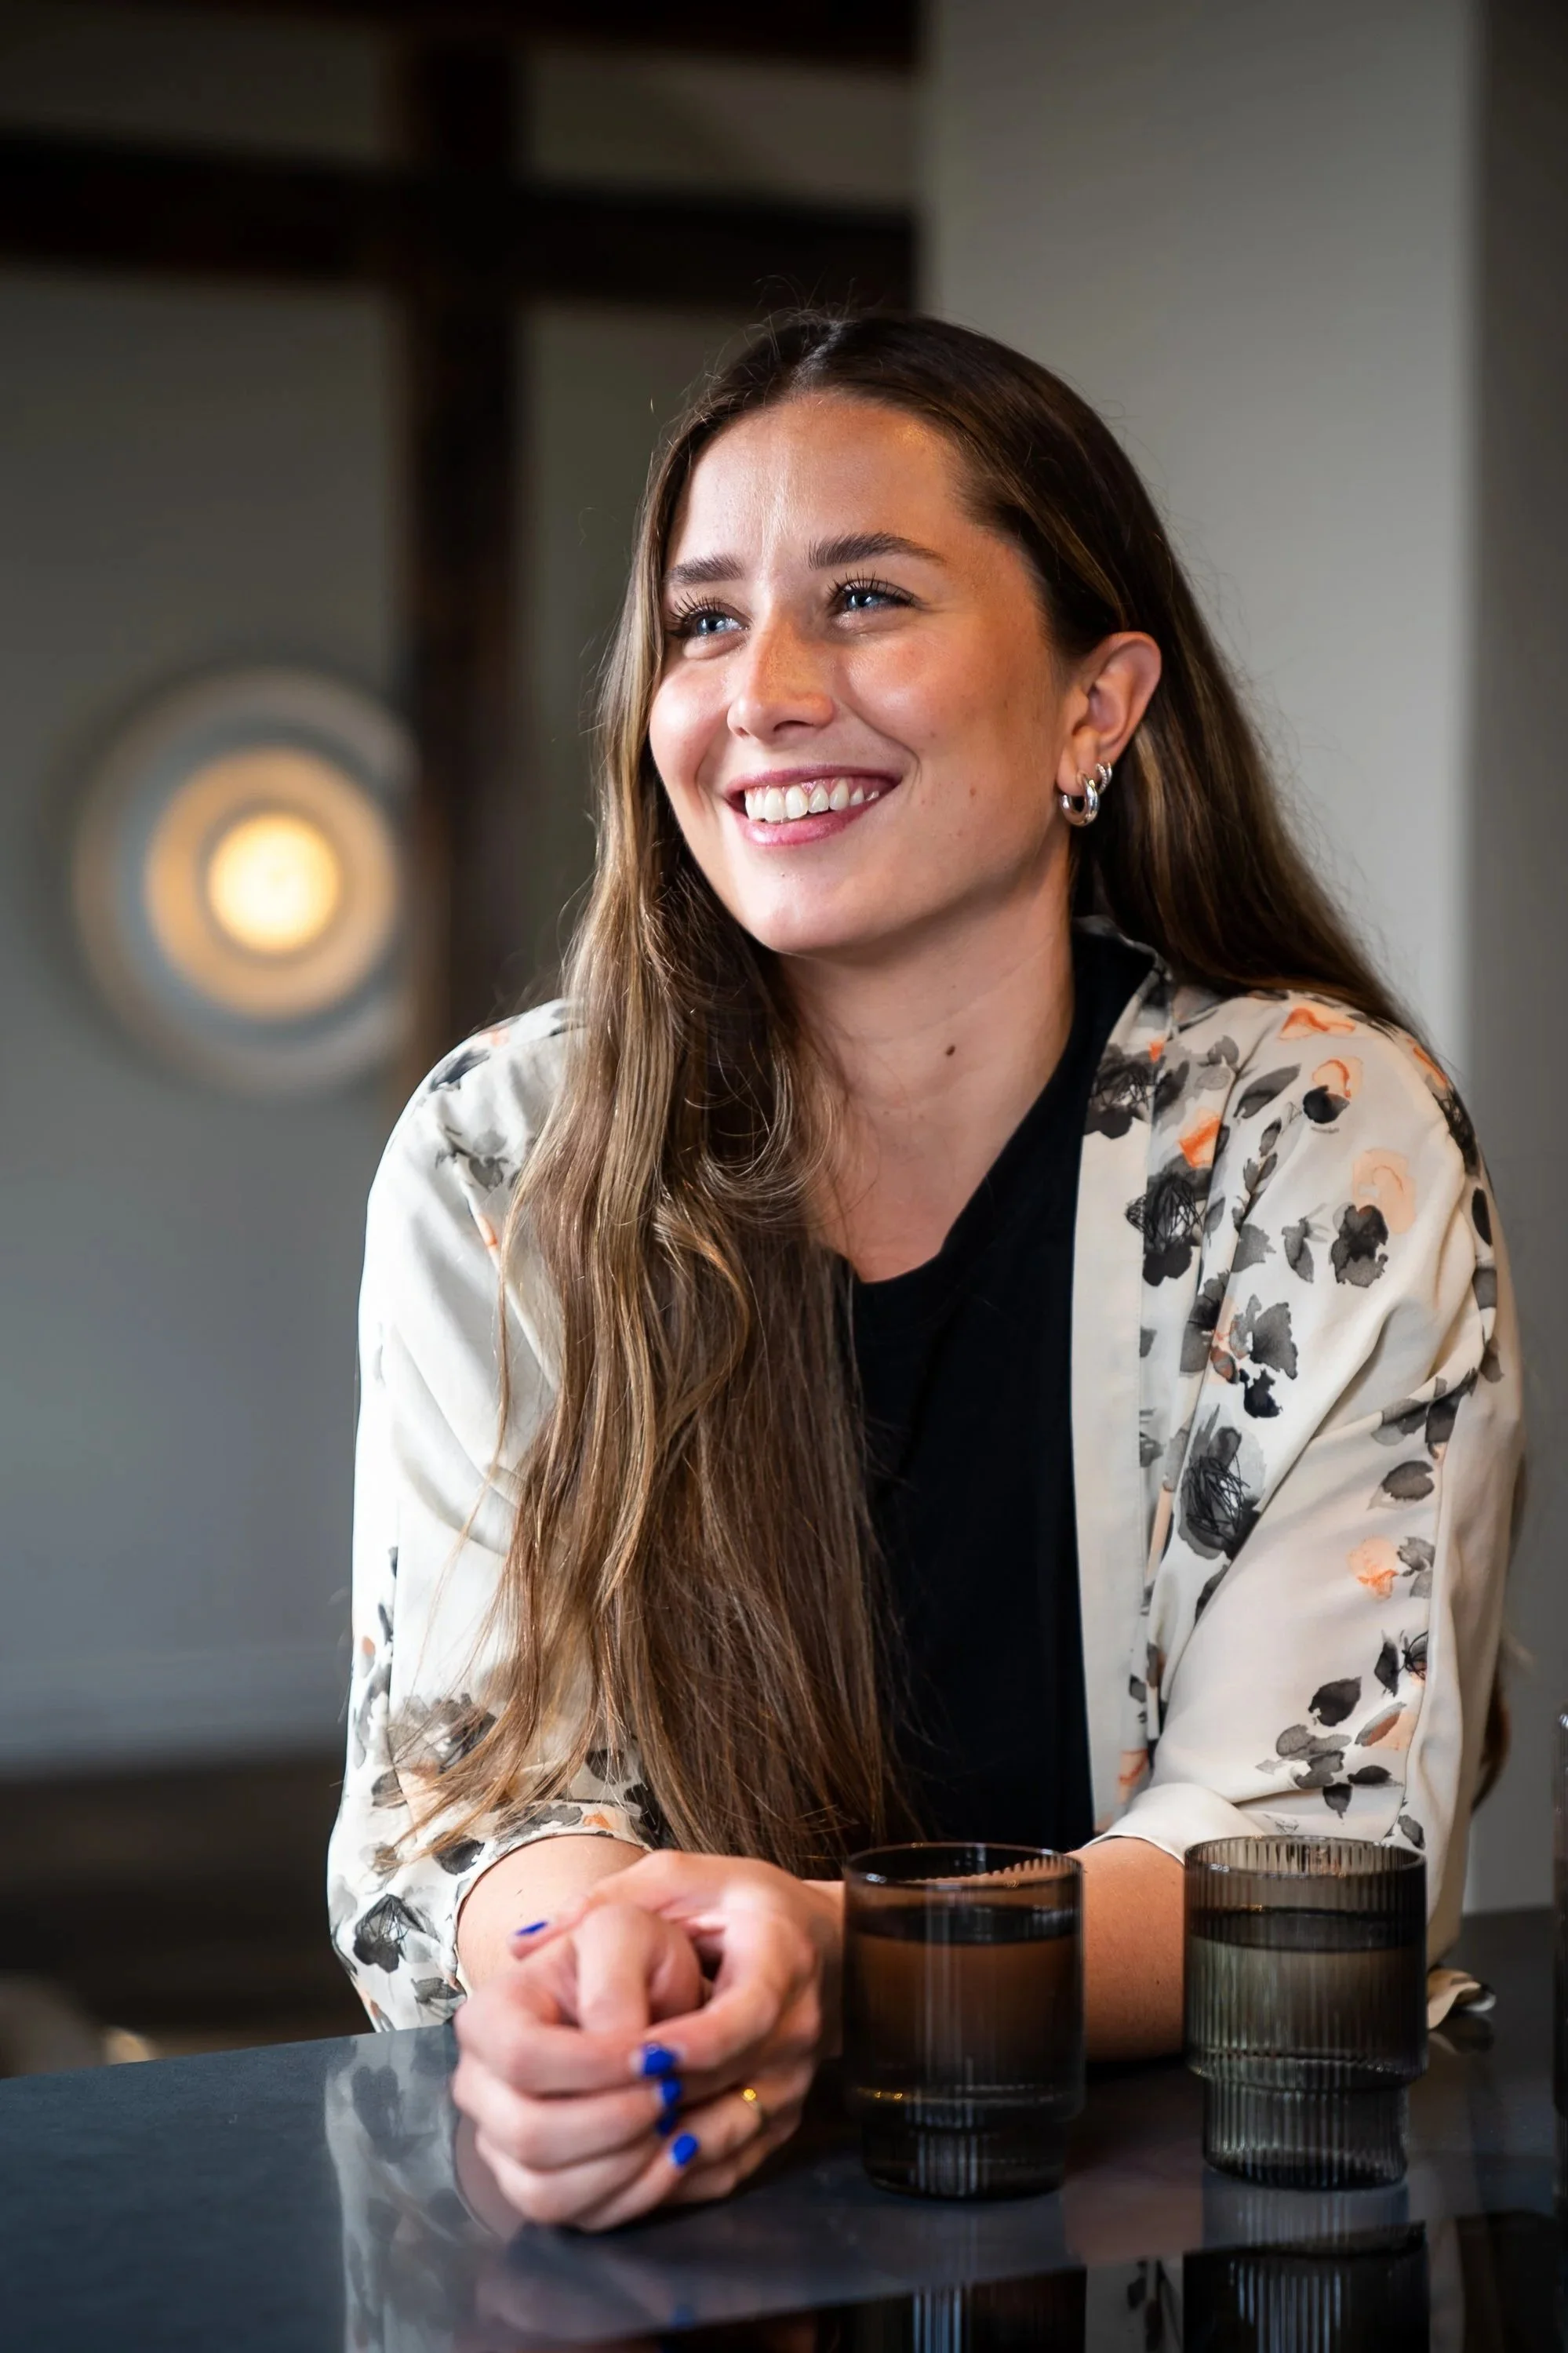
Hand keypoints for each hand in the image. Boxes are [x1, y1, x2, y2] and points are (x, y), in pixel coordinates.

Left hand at [452, 1852, 837, 2229]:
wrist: (825, 1947)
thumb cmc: (742, 1906)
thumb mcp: (682, 1880)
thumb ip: (607, 1901)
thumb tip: (522, 1942)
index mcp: (780, 1960)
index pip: (745, 2016)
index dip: (692, 2042)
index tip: (637, 2055)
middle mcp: (798, 2028)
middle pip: (729, 2082)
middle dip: (660, 2099)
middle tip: (587, 2108)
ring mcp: (795, 2082)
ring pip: (729, 2135)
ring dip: (664, 2145)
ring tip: (594, 2144)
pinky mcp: (784, 2122)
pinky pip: (733, 2164)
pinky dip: (679, 2173)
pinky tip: (621, 2167)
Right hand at [453, 1899, 708, 2231]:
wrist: (650, 2002)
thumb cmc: (635, 1961)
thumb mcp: (628, 1935)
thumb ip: (614, 1982)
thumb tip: (612, 2046)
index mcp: (488, 2017)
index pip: (522, 2057)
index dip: (591, 2066)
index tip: (655, 2055)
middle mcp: (479, 2086)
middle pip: (528, 2133)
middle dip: (613, 2121)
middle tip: (670, 2095)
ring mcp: (502, 2144)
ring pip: (546, 2191)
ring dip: (623, 2165)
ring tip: (674, 2125)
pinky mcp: (539, 2185)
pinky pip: (574, 2217)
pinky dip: (631, 2195)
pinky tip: (674, 2154)